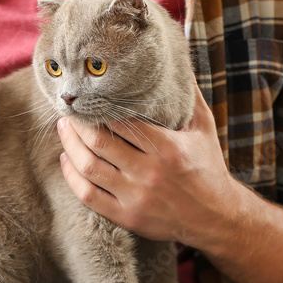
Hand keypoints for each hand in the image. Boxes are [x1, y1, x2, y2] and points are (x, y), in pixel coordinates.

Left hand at [56, 80, 232, 249]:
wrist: (217, 217)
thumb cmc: (208, 167)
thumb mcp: (204, 128)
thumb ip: (190, 95)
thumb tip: (178, 64)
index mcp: (167, 148)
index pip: (121, 122)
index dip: (99, 108)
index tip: (88, 97)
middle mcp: (149, 173)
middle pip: (99, 142)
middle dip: (78, 124)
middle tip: (70, 111)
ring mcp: (136, 197)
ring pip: (89, 167)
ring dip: (70, 146)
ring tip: (65, 130)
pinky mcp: (127, 217)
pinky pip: (88, 196)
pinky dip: (72, 176)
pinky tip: (67, 161)